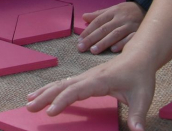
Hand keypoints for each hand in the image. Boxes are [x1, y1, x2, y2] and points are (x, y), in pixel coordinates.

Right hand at [26, 52, 155, 130]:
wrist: (139, 56)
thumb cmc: (140, 76)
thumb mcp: (143, 97)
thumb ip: (137, 115)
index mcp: (100, 80)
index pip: (76, 90)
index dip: (62, 101)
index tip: (50, 112)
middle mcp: (89, 76)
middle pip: (63, 86)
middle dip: (45, 96)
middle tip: (29, 107)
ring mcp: (86, 76)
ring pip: (62, 83)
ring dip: (45, 91)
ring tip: (29, 100)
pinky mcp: (87, 78)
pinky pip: (66, 83)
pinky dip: (53, 89)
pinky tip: (44, 94)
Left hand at [77, 2, 144, 53]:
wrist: (148, 8)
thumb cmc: (128, 11)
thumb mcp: (114, 9)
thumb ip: (99, 14)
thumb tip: (84, 17)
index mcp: (113, 12)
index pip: (98, 21)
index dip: (88, 31)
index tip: (79, 40)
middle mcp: (121, 18)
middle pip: (104, 28)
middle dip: (92, 38)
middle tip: (81, 47)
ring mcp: (130, 25)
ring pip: (115, 34)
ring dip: (104, 43)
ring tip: (93, 51)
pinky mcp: (139, 31)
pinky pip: (130, 38)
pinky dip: (122, 43)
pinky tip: (114, 50)